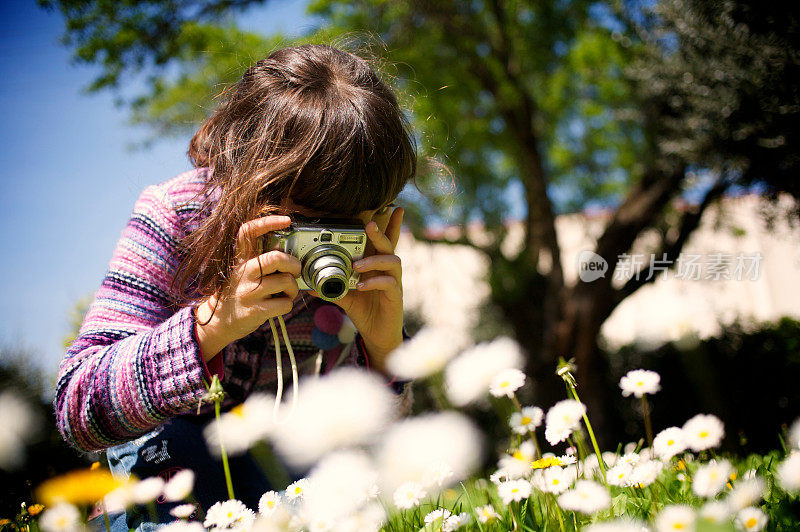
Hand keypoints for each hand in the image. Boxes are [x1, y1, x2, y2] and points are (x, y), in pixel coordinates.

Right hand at [194, 215, 301, 360]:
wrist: (217, 322)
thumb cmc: (238, 293)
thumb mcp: (242, 272)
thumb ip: (260, 261)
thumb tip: (290, 254)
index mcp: (241, 260)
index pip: (248, 232)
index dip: (268, 222)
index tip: (286, 220)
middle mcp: (243, 272)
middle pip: (275, 258)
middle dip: (293, 263)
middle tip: (294, 270)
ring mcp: (248, 292)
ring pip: (285, 281)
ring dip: (293, 288)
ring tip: (286, 292)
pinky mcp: (255, 310)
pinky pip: (284, 304)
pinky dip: (288, 304)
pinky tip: (280, 304)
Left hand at [308, 207, 404, 372]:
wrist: (377, 336)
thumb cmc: (365, 312)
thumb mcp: (346, 297)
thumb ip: (332, 287)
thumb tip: (309, 283)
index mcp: (377, 266)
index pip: (384, 242)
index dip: (391, 224)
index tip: (394, 207)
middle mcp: (388, 271)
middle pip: (389, 245)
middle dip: (381, 232)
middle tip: (370, 224)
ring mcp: (394, 282)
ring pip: (392, 262)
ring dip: (374, 260)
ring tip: (357, 265)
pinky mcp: (396, 296)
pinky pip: (389, 284)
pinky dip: (374, 282)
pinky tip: (362, 286)